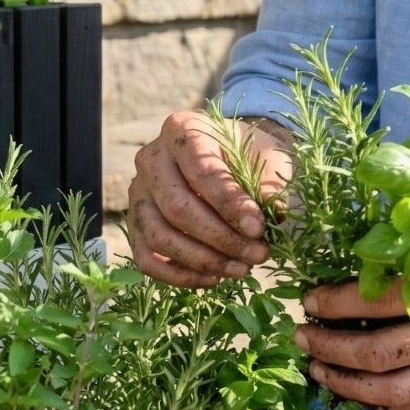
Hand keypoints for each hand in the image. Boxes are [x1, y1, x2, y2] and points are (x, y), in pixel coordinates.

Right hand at [126, 112, 290, 287]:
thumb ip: (269, 182)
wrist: (227, 155)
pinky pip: (147, 258)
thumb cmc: (248, 154)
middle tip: (257, 254)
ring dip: (203, 261)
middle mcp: (151, 158)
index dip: (230, 205)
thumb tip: (275, 214)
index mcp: (182, 130)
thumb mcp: (267, 156)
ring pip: (160, 237)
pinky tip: (213, 279)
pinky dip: (179, 276)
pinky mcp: (134, 222)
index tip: (258, 229)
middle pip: (177, 208)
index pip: (201, 172)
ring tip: (241, 269)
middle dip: (221, 239)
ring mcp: (138, 192)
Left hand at [294, 234, 409, 409]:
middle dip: (327, 349)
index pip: (371, 301)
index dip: (331, 304)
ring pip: (390, 391)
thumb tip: (354, 251)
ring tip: (319, 371)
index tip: (309, 300)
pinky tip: (362, 393)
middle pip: (373, 355)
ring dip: (346, 385)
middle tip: (301, 339)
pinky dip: (384, 405)